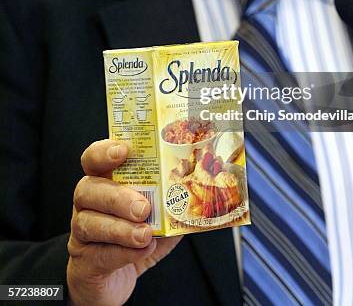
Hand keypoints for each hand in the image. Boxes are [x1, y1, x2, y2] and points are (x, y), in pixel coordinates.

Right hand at [67, 139, 181, 305]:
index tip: (123, 151)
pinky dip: (124, 253)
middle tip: (143, 207)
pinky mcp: (84, 263)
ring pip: (89, 223)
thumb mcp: (156, 217)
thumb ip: (168, 203)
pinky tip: (143, 250)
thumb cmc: (132, 240)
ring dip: (120, 228)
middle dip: (117, 197)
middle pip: (88, 189)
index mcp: (103, 183)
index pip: (93, 159)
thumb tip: (190, 192)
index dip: (104, 152)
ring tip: (145, 234)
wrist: (111, 283)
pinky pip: (99, 255)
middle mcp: (87, 204)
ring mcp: (80, 233)